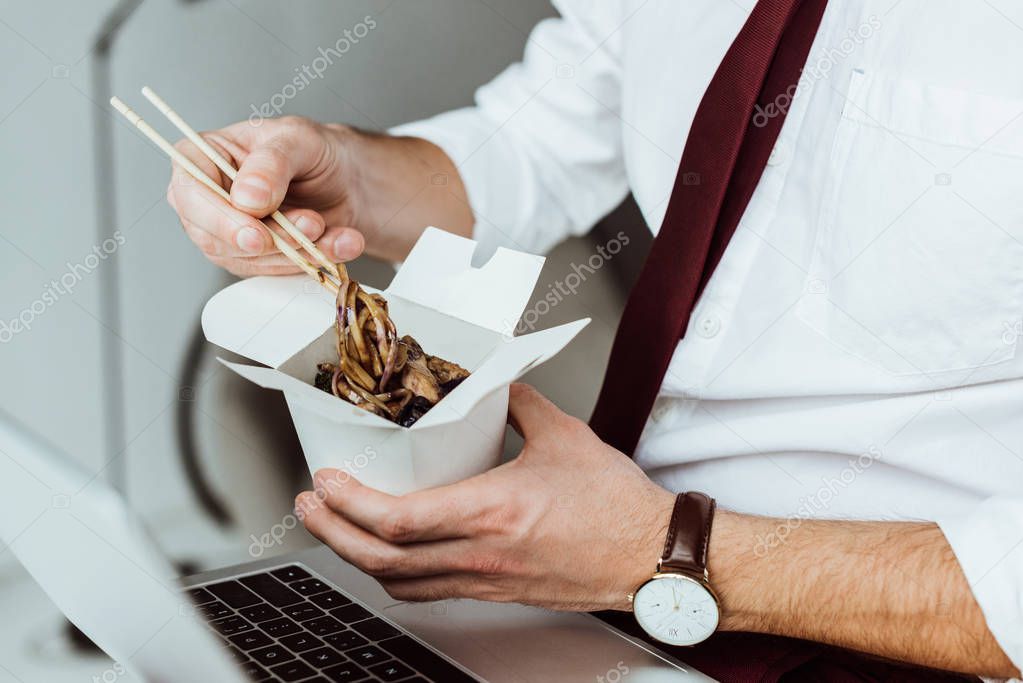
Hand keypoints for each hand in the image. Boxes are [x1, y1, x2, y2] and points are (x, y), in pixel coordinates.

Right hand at [166, 116, 365, 276]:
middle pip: (215, 236)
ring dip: (296, 249)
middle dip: (271, 238)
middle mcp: (208, 199)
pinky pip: (278, 271)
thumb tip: (246, 198)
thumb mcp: (299, 139)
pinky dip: (313, 260)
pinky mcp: (255, 259)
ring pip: (249, 259)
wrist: (347, 179)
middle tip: (311, 225)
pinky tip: (340, 242)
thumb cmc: (314, 151)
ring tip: (327, 226)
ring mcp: (228, 234)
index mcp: (203, 157)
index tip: (256, 235)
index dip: (218, 219)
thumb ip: (272, 164)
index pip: (189, 190)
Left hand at [296, 384, 674, 610]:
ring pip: (400, 583)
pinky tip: (391, 557)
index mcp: (493, 513)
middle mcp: (481, 555)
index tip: (326, 480)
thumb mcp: (565, 436)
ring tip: (337, 527)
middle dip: (331, 533)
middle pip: (381, 560)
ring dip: (357, 557)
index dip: (349, 503)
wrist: (650, 556)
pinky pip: (430, 592)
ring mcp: (486, 580)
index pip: (398, 520)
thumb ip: (521, 403)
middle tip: (310, 505)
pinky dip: (396, 575)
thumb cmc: (616, 506)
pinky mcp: (497, 592)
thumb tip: (497, 384)